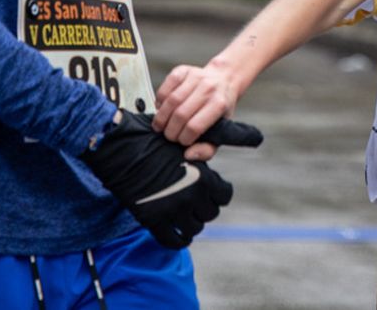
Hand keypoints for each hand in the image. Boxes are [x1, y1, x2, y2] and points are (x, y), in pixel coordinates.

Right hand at [80, 109, 262, 248]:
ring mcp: (171, 210)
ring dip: (192, 222)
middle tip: (194, 199)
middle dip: (204, 206)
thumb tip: (259, 136)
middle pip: (210, 213)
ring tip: (184, 213)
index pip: (224, 195)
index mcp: (202, 175)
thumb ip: (221, 139)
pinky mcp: (152, 220)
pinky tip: (177, 233)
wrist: (118, 146)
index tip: (209, 189)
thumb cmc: (153, 136)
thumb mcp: (189, 135)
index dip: (217, 191)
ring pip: (194, 228)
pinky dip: (178, 239)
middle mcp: (190, 195)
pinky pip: (173, 241)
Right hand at [156, 63, 239, 155]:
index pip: (194, 127)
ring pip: (170, 101)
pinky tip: (162, 108)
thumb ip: (207, 149)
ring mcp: (195, 77)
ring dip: (161, 118)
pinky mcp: (182, 70)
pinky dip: (159, 101)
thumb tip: (189, 154)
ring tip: (160, 126)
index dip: (183, 138)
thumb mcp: (221, 130)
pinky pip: (165, 87)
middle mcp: (208, 88)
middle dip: (170, 131)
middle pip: (180, 114)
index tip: (182, 141)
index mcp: (219, 104)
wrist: (224, 79)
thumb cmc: (220, 108)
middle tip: (169, 136)